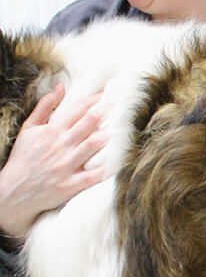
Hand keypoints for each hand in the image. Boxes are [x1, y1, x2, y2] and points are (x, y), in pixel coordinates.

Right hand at [0, 86, 105, 238]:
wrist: (13, 190)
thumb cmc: (23, 157)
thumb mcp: (29, 129)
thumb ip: (44, 107)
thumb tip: (60, 86)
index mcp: (52, 131)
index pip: (77, 110)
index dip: (94, 100)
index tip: (108, 93)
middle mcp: (61, 145)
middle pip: (88, 124)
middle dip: (104, 112)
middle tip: (120, 103)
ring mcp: (66, 165)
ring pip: (92, 145)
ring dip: (107, 136)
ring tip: (120, 129)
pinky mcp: (70, 184)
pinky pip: (92, 176)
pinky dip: (105, 170)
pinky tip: (118, 163)